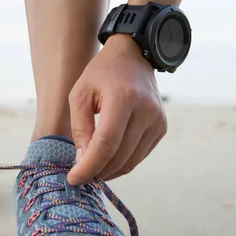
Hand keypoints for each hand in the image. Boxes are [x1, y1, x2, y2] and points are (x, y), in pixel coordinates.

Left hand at [67, 34, 166, 184]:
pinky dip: (122, 163)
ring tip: (91, 169)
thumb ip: (80, 129)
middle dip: (96, 171)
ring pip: (131, 161)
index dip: (89, 166)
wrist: (133, 56)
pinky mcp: (161, 127)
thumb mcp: (80, 95)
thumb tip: (83, 162)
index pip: (106, 143)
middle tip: (79, 176)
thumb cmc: (101, 74)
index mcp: (123, 98)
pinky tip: (107, 160)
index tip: (73, 179)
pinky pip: (139, 155)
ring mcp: (157, 120)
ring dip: (109, 171)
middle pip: (119, 156)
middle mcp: (145, 110)